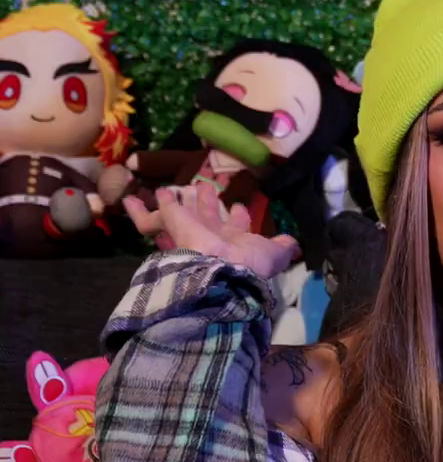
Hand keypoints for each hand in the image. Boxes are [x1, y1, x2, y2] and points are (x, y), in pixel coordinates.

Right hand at [125, 182, 299, 279]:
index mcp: (236, 245)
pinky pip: (151, 218)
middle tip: (205, 188)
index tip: (237, 207)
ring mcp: (190, 234)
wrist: (224, 274)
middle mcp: (212, 239)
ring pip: (179, 215)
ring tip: (172, 187)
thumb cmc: (250, 264)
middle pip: (207, 218)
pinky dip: (140, 210)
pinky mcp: (172, 227)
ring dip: (177, 201)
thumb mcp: (274, 254)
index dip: (237, 218)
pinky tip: (132, 198)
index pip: (235, 229)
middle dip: (207, 204)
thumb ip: (282, 247)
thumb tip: (292, 243)